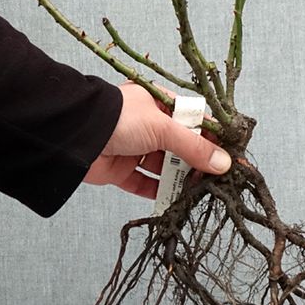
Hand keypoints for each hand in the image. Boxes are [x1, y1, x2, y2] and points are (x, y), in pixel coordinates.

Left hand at [84, 82, 231, 198]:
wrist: (73, 136)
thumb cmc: (119, 118)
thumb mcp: (162, 127)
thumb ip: (194, 146)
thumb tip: (224, 163)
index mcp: (157, 103)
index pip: (193, 119)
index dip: (212, 136)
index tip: (231, 154)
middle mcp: (146, 124)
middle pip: (180, 145)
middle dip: (198, 162)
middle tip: (220, 179)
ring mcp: (133, 148)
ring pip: (164, 166)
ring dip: (181, 179)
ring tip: (202, 192)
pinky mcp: (120, 170)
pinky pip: (145, 183)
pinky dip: (160, 192)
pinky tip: (176, 201)